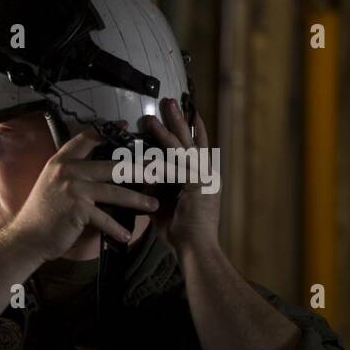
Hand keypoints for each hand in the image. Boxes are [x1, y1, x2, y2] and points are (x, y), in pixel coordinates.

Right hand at [6, 125, 159, 261]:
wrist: (27, 237)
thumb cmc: (42, 213)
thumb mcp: (51, 184)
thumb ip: (71, 173)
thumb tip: (97, 169)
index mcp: (61, 162)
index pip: (86, 139)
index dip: (107, 131)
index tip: (125, 126)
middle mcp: (68, 171)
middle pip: (112, 166)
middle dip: (139, 169)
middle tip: (159, 171)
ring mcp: (73, 190)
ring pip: (114, 191)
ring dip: (137, 200)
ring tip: (153, 205)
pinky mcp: (78, 210)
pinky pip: (104, 218)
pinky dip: (117, 229)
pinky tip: (128, 235)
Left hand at [140, 97, 219, 255]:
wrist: (195, 249)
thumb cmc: (181, 232)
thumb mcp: (165, 203)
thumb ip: (157, 187)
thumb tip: (143, 174)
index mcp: (202, 177)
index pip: (196, 146)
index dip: (191, 129)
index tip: (186, 111)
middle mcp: (206, 173)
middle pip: (191, 140)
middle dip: (180, 120)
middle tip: (169, 100)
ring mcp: (204, 177)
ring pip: (184, 148)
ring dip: (168, 130)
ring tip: (155, 114)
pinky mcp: (198, 184)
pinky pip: (178, 164)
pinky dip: (164, 152)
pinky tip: (152, 143)